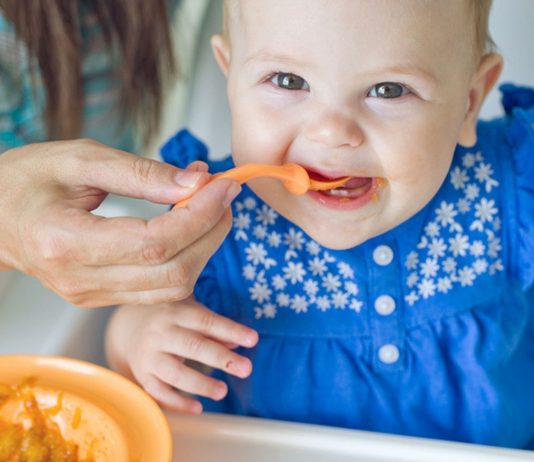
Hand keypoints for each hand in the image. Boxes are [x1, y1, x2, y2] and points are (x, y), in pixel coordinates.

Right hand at [0, 139, 239, 306]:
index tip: (223, 186)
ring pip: (172, 287)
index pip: (155, 242)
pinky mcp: (100, 297)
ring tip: (213, 209)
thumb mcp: (80, 159)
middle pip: (172, 272)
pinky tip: (191, 229)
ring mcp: (90, 295)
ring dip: (204, 248)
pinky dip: (185, 259)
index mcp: (66, 242)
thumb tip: (197, 181)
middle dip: (211, 232)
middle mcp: (79, 280)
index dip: (199, 215)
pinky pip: (158, 290)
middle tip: (225, 194)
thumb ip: (141, 173)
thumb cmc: (26, 180)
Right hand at [106, 299, 258, 413]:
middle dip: (221, 358)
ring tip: (223, 391)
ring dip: (200, 384)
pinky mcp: (142, 375)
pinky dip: (178, 403)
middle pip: (192, 346)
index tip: (253, 339)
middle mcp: (161, 332)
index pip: (206, 321)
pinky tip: (199, 408)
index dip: (230, 330)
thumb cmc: (173, 318)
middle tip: (246, 369)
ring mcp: (149, 355)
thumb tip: (239, 341)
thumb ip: (215, 327)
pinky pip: (159, 392)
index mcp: (177, 312)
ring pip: (174, 373)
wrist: (129, 326)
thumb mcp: (192, 313)